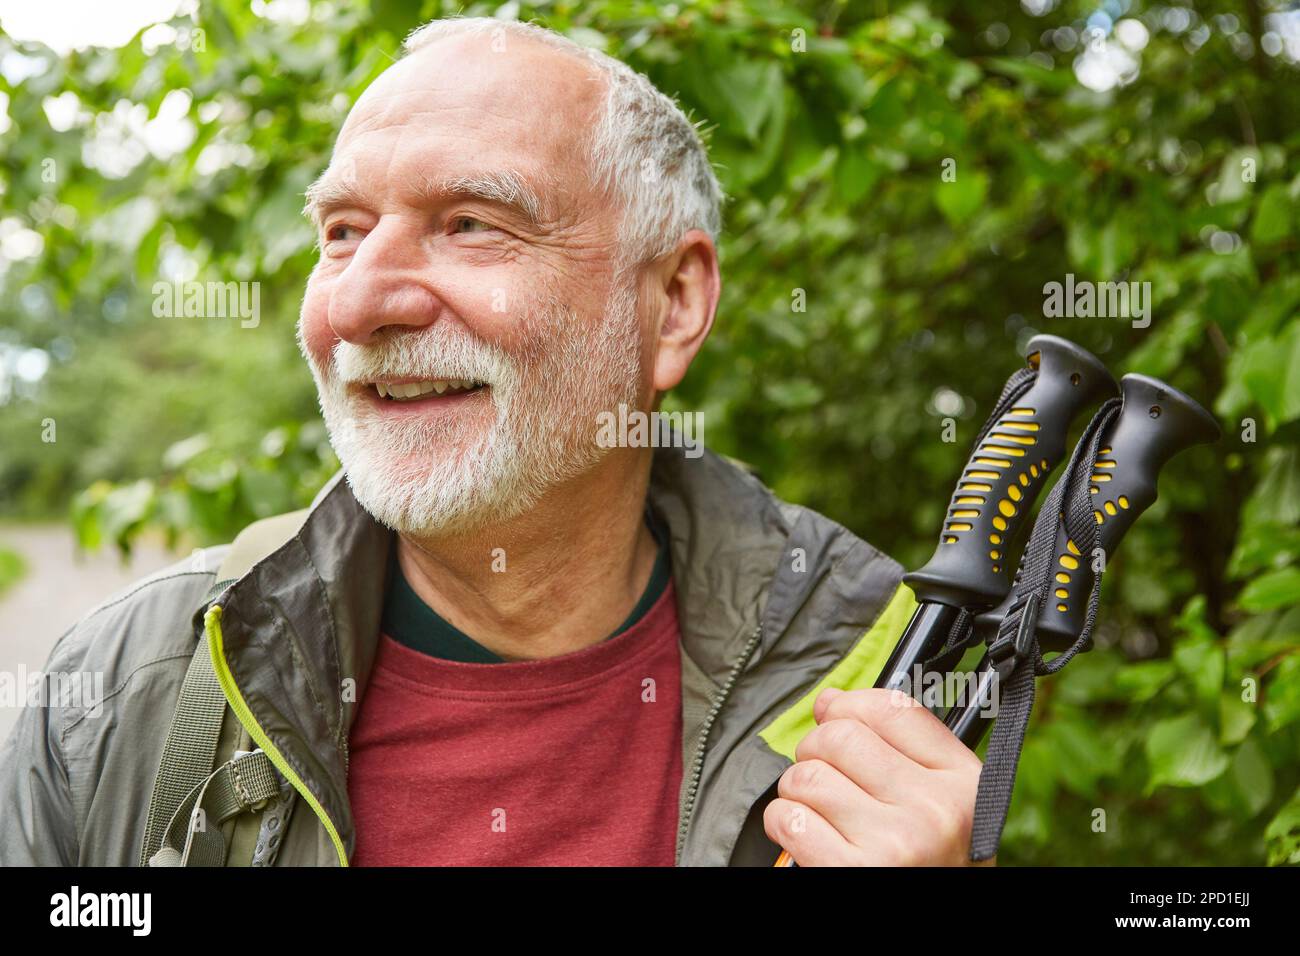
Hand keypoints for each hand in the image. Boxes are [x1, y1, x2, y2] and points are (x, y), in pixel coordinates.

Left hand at [763, 686, 990, 865]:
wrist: (940, 928)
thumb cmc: (927, 861)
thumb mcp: (938, 804)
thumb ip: (900, 749)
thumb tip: (830, 701)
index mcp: (963, 783)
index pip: (893, 708)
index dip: (850, 704)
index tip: (834, 714)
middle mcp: (935, 811)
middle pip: (839, 736)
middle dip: (815, 752)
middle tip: (825, 778)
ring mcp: (895, 843)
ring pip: (806, 776)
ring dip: (797, 793)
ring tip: (819, 815)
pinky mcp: (851, 872)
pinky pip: (788, 818)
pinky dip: (783, 825)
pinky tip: (807, 839)